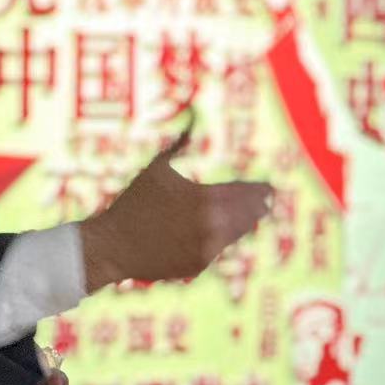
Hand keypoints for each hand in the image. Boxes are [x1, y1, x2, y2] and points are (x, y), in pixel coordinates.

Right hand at [78, 121, 273, 291]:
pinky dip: (223, 238)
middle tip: (269, 199)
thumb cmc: (134, 202)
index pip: (244, 193)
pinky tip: (226, 231)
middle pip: (248, 214)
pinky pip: (219, 248)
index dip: (259, 189)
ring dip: (245, 222)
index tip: (269, 186)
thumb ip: (180, 144)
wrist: (114, 245)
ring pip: (237, 233)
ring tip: (255, 213)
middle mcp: (211, 226)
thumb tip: (192, 118)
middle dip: (259, 205)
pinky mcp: (199, 265)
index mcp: (204, 199)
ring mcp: (206, 249)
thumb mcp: (157, 167)